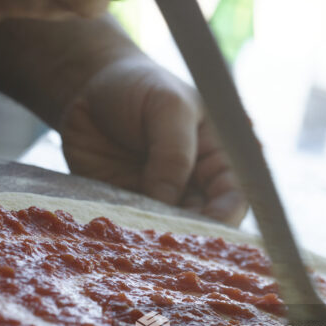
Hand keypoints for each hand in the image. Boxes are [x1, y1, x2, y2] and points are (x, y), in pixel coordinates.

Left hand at [59, 55, 246, 224]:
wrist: (90, 84)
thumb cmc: (141, 85)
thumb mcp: (167, 106)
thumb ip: (174, 153)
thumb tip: (168, 204)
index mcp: (222, 159)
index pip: (235, 199)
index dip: (224, 219)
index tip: (203, 234)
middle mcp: (198, 185)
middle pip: (205, 224)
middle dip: (190, 235)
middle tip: (169, 242)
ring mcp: (164, 199)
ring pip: (171, 232)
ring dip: (160, 239)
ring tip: (146, 241)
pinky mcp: (132, 208)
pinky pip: (137, 228)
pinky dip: (133, 235)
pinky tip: (124, 235)